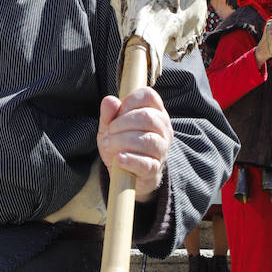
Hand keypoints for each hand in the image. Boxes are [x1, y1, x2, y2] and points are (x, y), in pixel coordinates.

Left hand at [97, 86, 170, 202]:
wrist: (126, 175)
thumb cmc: (121, 144)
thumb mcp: (110, 127)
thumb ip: (109, 113)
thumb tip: (109, 101)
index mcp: (155, 112)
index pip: (149, 96)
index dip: (129, 101)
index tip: (117, 113)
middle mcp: (163, 129)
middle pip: (148, 117)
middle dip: (122, 123)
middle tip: (109, 133)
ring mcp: (162, 150)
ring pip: (148, 141)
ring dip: (122, 141)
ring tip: (109, 145)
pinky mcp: (155, 169)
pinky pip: (146, 163)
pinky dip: (130, 160)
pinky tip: (119, 158)